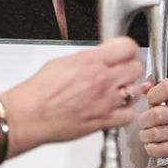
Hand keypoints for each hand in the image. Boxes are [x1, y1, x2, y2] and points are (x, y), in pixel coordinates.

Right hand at [2, 36, 142, 153]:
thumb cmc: (40, 91)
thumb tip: (100, 57)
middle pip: (136, 68)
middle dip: (130, 69)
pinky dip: (124, 112)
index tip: (124, 54)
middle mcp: (102, 80)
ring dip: (129, 91)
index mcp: (91, 61)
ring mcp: (105, 101)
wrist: (30, 115)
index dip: (127, 50)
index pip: (127, 47)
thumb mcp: (63, 62)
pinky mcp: (104, 121)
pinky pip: (128, 115)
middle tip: (122, 73)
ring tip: (118, 92)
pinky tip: (114, 109)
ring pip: (136, 91)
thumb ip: (87, 58)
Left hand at [138, 78, 167, 167]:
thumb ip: (156, 89)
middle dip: (143, 120)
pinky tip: (152, 146)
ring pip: (156, 133)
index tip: (150, 102)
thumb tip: (143, 87)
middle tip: (144, 123)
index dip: (153, 94)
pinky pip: (161, 149)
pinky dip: (152, 148)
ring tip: (146, 135)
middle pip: (156, 114)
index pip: (167, 88)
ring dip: (145, 136)